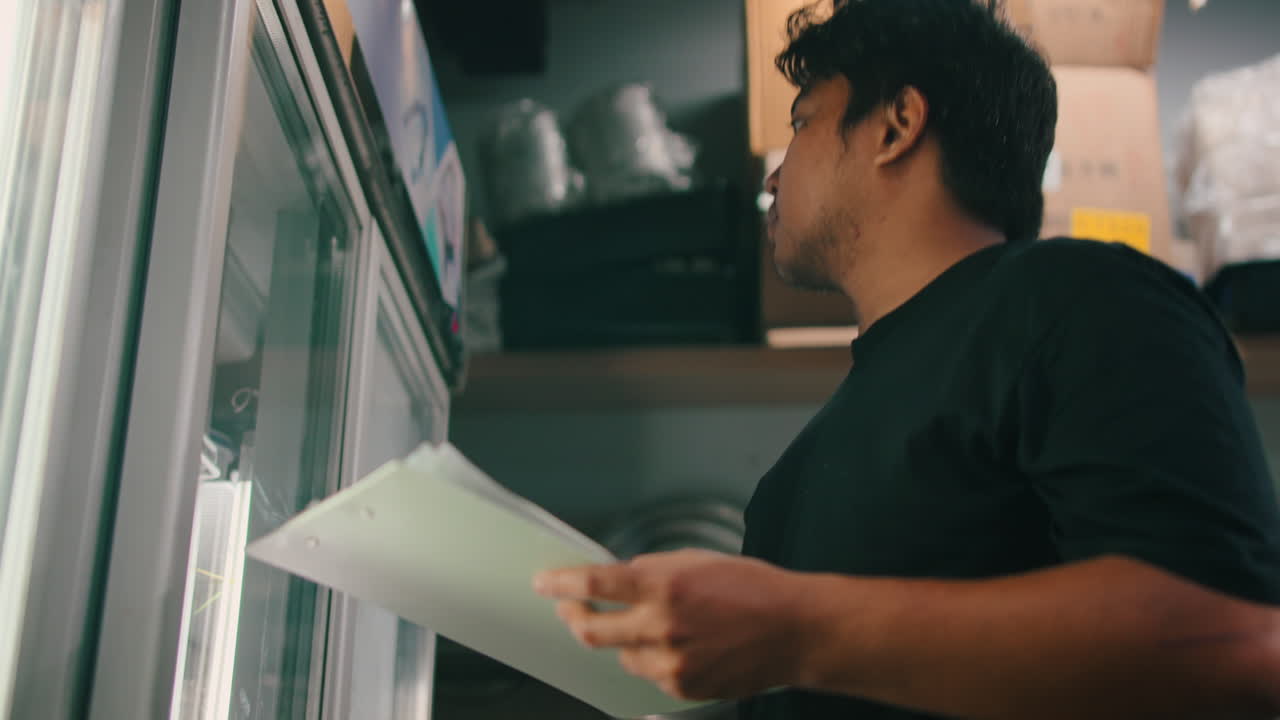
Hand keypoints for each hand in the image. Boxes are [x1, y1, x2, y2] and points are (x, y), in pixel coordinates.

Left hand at [532, 549, 811, 700]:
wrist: (794, 630)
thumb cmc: (751, 587)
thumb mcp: (696, 561)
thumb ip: (653, 572)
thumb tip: (617, 581)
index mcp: (664, 584)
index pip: (594, 585)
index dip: (561, 583)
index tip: (543, 583)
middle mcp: (661, 625)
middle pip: (590, 630)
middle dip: (572, 617)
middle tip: (568, 608)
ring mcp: (670, 662)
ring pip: (619, 655)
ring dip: (621, 640)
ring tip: (647, 626)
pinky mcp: (682, 687)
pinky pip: (648, 674)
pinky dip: (651, 659)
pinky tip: (678, 646)